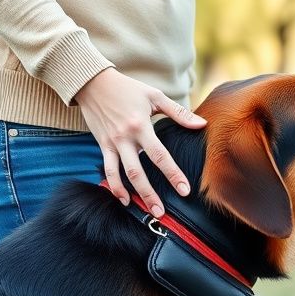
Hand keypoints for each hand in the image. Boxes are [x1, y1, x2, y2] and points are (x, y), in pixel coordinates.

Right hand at [75, 68, 206, 216]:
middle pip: (138, 172)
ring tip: (146, 211)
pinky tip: (123, 199)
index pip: (160, 155)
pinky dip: (114, 186)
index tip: (184, 190)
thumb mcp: (155, 96)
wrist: (92, 83)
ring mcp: (111, 143)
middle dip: (150, 194)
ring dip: (133, 195)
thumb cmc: (128, 88)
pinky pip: (107, 170)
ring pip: (122, 175)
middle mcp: (125, 138)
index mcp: (140, 126)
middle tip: (162, 212)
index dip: (172, 174)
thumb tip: (202, 125)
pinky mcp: (102, 145)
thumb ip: (179, 113)